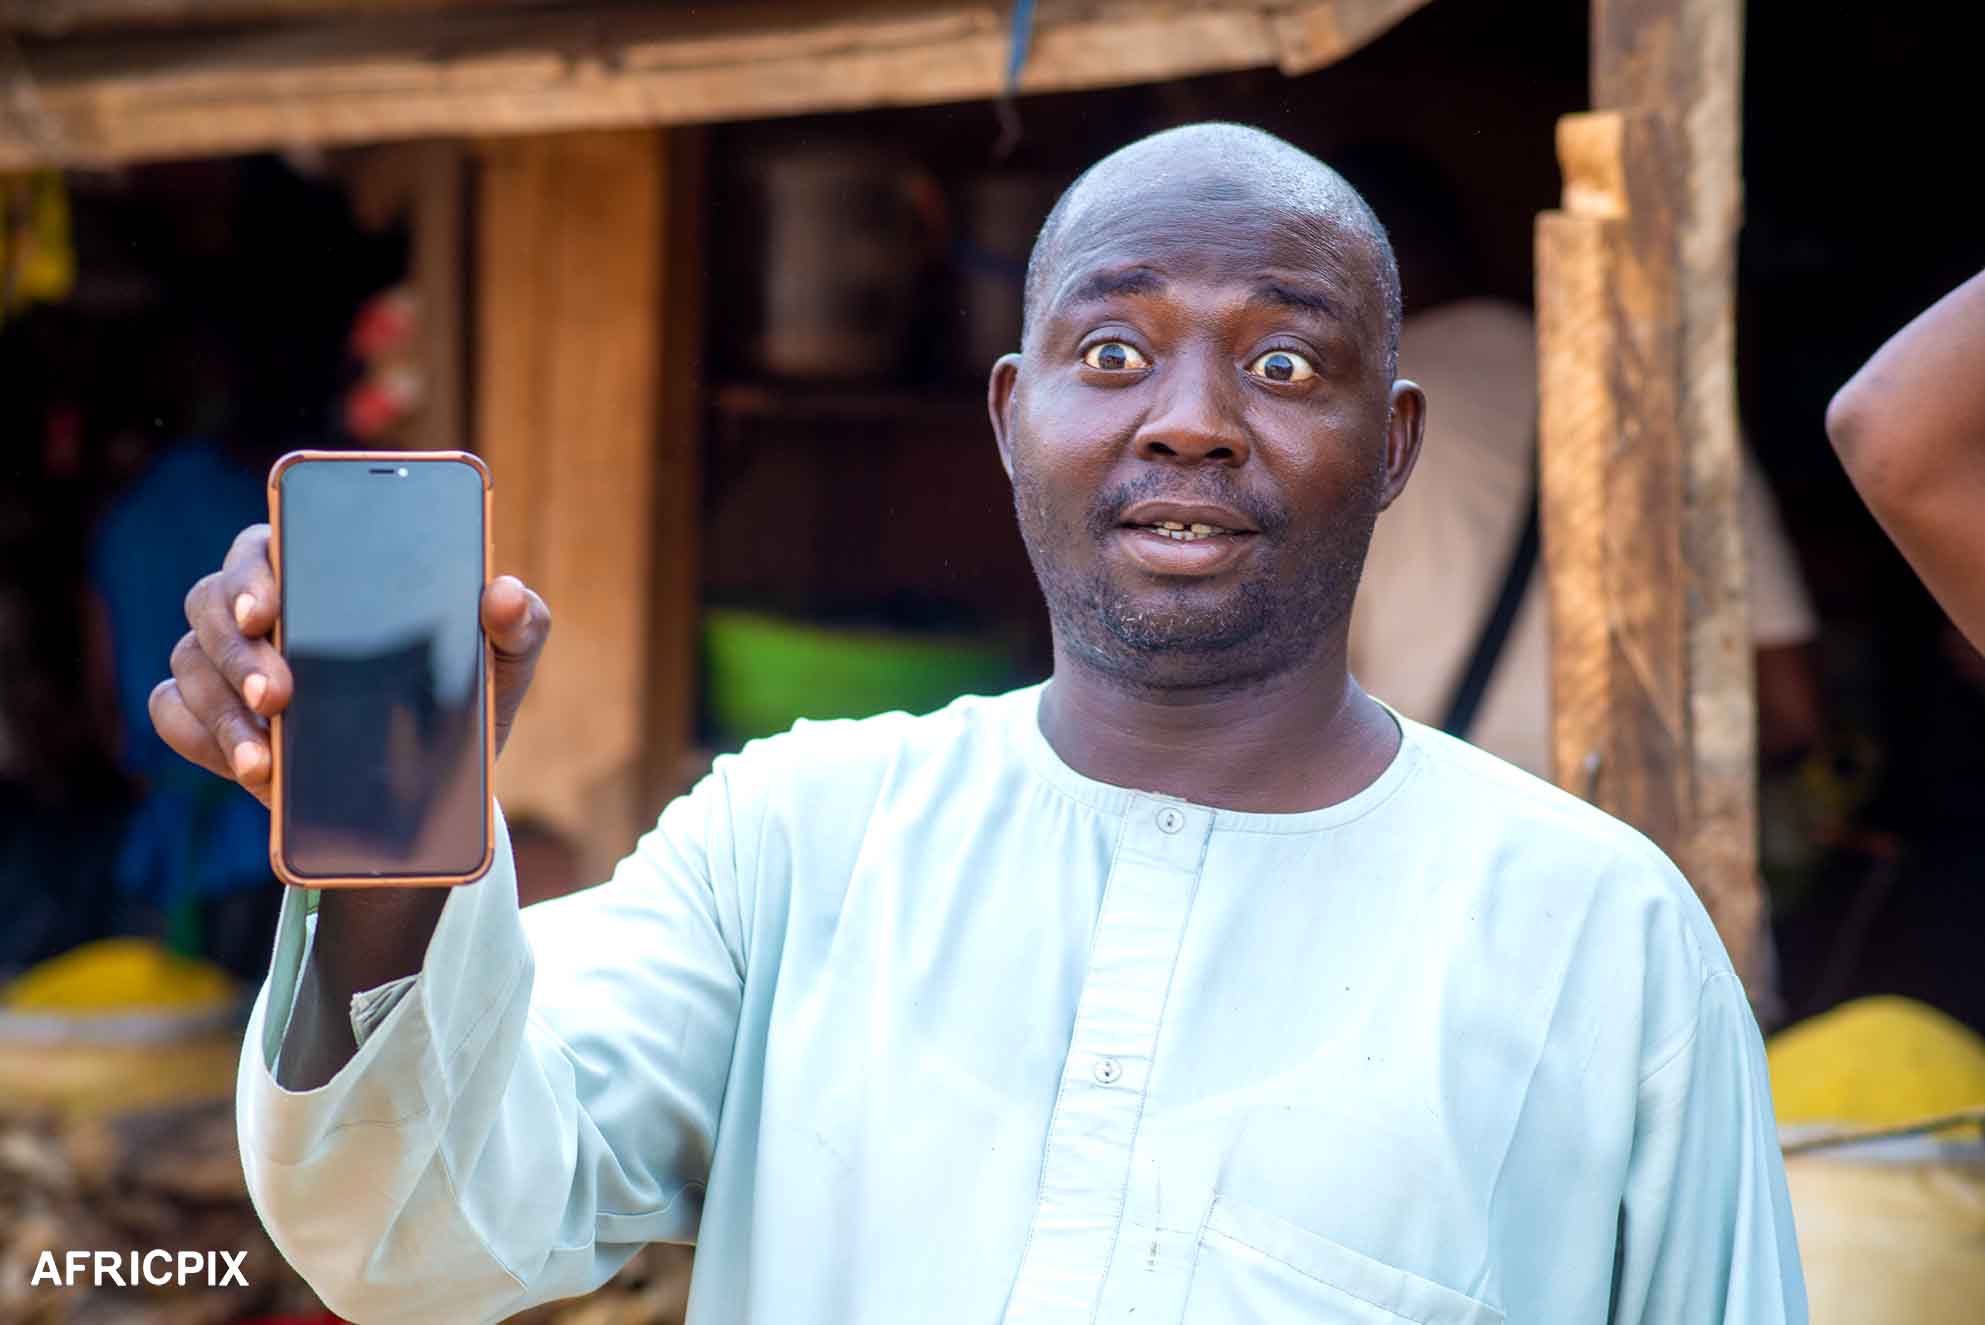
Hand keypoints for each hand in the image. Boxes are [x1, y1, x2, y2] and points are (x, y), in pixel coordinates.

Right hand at [149, 523, 550, 807]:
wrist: (438, 779)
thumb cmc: (463, 692)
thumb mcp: (504, 659)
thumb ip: (517, 621)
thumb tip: (506, 593)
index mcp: (320, 571)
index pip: (264, 544)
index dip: (255, 569)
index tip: (270, 607)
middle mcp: (261, 607)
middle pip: (211, 600)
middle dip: (236, 649)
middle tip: (276, 694)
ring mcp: (225, 661)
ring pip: (187, 661)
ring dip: (222, 709)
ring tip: (267, 758)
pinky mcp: (212, 718)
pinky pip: (173, 715)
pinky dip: (202, 741)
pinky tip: (248, 767)